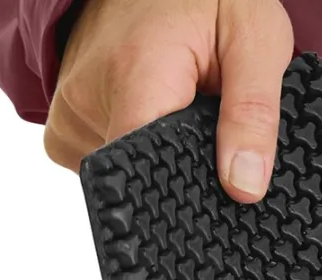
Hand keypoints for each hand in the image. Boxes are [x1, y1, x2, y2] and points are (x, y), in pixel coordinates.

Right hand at [44, 0, 293, 200]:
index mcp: (136, 78)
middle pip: (142, 176)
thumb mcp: (255, 42)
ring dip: (163, 156)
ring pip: (126, 171)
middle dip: (184, 170)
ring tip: (184, 113)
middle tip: (212, 133)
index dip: (186, 194)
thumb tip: (244, 188)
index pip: (147, 171)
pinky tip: (160, 121)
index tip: (216, 193)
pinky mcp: (67, 123)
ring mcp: (70, 111)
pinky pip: (106, 161)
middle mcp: (88, 97)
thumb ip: (253, 116)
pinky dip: (140, 151)